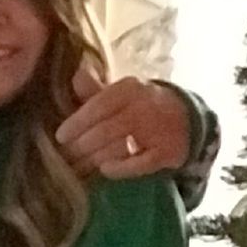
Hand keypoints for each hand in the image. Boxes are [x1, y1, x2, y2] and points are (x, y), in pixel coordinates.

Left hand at [56, 71, 190, 178]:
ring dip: (93, 160)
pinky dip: (120, 168)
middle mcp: (144, 107)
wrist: (186, 119)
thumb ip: (96, 91)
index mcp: (130, 89)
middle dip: (80, 147)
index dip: (77, 122)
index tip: (60, 136)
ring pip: (118, 147)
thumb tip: (75, 75)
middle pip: (105, 130)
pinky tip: (105, 170)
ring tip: (76, 170)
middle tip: (64, 159)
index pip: (99, 104)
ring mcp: (157, 131)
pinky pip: (139, 164)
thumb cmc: (141, 106)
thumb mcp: (121, 94)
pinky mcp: (167, 152)